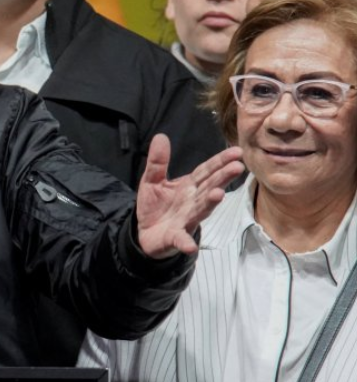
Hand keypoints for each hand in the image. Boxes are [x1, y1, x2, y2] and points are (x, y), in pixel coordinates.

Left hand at [136, 134, 243, 258]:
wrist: (145, 233)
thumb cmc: (156, 205)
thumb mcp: (152, 180)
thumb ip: (158, 162)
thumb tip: (160, 136)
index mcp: (189, 186)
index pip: (206, 171)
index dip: (220, 161)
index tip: (236, 151)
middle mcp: (193, 202)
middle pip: (209, 187)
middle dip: (222, 178)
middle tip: (238, 167)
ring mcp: (186, 220)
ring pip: (201, 210)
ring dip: (210, 203)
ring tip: (219, 194)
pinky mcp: (175, 237)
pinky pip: (181, 239)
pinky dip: (185, 242)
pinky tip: (190, 246)